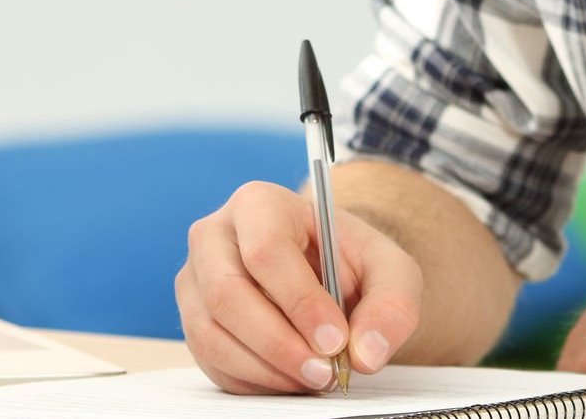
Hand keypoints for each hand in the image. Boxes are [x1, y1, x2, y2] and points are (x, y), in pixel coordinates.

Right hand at [176, 180, 423, 394]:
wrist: (325, 273)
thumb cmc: (349, 261)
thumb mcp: (389, 270)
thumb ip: (392, 304)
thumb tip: (364, 353)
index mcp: (259, 204)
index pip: (266, 252)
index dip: (299, 302)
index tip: (336, 340)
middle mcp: (213, 236)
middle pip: (226, 294)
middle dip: (278, 344)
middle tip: (324, 372)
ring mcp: (194, 280)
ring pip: (210, 333)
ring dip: (265, 369)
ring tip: (312, 378)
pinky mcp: (192, 320)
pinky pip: (209, 360)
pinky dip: (252, 381)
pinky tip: (289, 378)